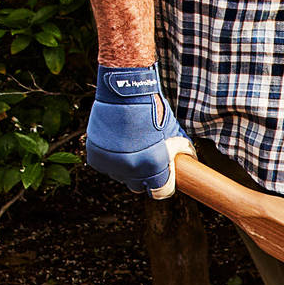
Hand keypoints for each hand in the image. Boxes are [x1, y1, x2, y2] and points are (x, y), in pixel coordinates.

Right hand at [86, 63, 187, 194]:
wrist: (124, 93)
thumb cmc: (152, 110)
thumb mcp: (173, 133)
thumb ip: (178, 154)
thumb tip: (188, 164)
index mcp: (152, 166)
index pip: (160, 191)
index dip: (164, 185)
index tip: (163, 177)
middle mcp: (130, 169)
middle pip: (138, 186)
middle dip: (144, 177)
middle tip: (146, 161)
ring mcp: (110, 163)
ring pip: (120, 176)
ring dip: (125, 167)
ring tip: (130, 146)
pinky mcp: (95, 156)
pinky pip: (105, 166)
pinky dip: (111, 159)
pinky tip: (117, 145)